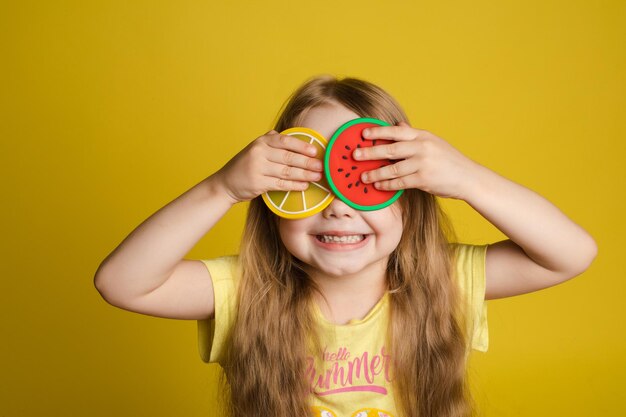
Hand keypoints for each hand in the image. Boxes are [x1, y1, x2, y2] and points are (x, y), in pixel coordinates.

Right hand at [213, 130, 323, 203]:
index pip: (285, 140)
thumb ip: (271, 141)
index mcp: (261, 142)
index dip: (301, 145)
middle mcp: (259, 152)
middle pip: (289, 157)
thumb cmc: (244, 165)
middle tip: (321, 166)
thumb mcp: (255, 148)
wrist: (225, 183)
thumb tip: (291, 135)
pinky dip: (294, 185)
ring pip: (287, 171)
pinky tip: (304, 186)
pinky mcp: (258, 183)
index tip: (315, 151)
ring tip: (317, 177)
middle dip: (307, 162)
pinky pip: (280, 184)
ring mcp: (258, 168)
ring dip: (304, 175)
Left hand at [353, 121, 481, 199]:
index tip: (363, 134)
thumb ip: (414, 135)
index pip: (397, 131)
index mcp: (423, 136)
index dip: (379, 132)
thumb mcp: (434, 142)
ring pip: (393, 168)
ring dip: (376, 173)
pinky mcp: (424, 179)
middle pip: (390, 149)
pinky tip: (378, 185)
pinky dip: (387, 184)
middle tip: (355, 155)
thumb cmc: (449, 161)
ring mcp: (423, 163)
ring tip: (363, 176)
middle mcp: (422, 147)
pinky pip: (400, 182)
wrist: (469, 178)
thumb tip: (398, 124)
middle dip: (370, 152)